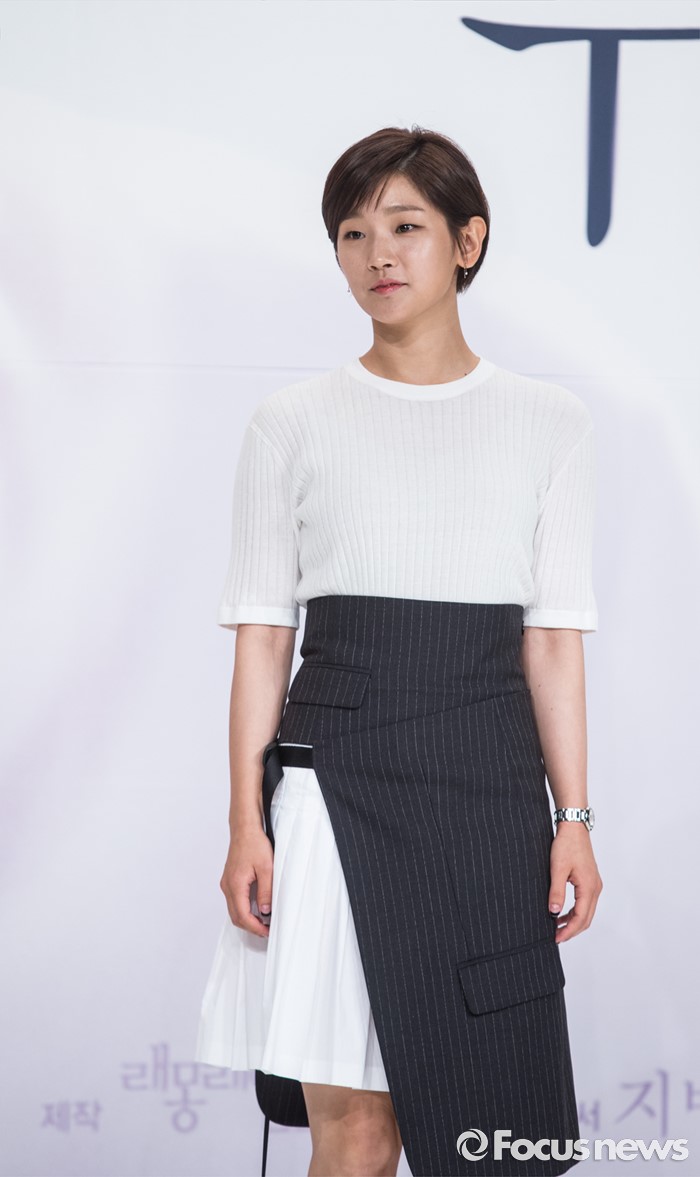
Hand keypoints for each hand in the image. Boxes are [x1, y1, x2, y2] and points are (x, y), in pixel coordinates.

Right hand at [220, 826, 273, 938]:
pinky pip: (234, 901)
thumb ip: (266, 891)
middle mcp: (227, 886)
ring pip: (234, 910)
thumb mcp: (266, 868)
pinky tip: (256, 908)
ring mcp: (226, 883)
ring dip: (247, 919)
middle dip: (251, 926)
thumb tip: (265, 911)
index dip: (255, 927)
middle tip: (267, 930)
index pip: (243, 916)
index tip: (267, 931)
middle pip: (236, 916)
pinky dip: (243, 909)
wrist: (244, 829)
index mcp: (235, 885)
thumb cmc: (254, 844)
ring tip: (263, 921)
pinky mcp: (229, 880)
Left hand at [548, 823, 602, 942]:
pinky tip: (562, 913)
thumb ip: (556, 892)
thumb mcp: (557, 869)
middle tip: (556, 937)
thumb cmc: (566, 845)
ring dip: (574, 922)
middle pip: (586, 918)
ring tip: (557, 927)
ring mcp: (594, 884)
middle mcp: (595, 888)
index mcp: (588, 887)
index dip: (568, 930)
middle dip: (572, 930)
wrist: (574, 828)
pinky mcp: (590, 880)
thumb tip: (554, 912)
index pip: (581, 918)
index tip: (556, 938)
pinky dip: (575, 912)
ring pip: (587, 911)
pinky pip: (585, 902)